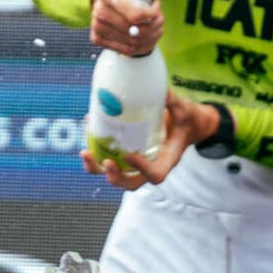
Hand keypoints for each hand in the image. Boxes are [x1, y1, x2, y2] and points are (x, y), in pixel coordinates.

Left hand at [80, 93, 219, 190]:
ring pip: (116, 175)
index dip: (142, 169)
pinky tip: (88, 128)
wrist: (188, 124)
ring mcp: (138, 162)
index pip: (156, 174)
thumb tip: (163, 91)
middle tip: (105, 162)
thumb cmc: (187, 118)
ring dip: (98, 168)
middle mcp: (152, 164)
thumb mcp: (184, 109)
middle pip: (131, 182)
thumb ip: (173, 102)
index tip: (129, 155)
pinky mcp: (128, 153)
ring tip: (85, 153)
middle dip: (115, 176)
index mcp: (169, 158)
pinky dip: (96, 149)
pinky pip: (110, 158)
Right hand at [91, 0, 161, 55]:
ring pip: (134, 43)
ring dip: (152, 36)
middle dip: (155, 25)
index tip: (157, 6)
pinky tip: (146, 35)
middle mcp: (100, 11)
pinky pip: (127, 50)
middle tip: (160, 18)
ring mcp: (97, 26)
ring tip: (155, 26)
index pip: (136, 15)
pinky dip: (142, 46)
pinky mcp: (97, 38)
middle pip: (137, 31)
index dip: (153, 14)